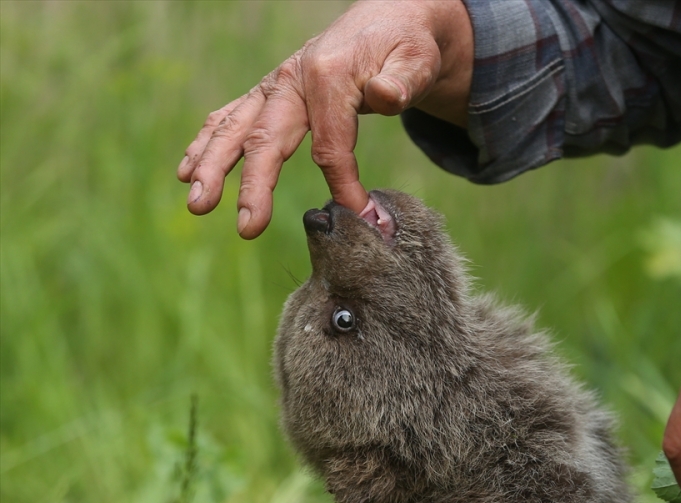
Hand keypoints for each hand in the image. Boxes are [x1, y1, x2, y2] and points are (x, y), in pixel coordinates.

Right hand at [177, 0, 472, 237]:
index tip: (357, 217)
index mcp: (329, 75)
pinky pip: (230, 116)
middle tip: (247, 227)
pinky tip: (188, 171)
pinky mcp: (268, 93)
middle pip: (268, 138)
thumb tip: (385, 96)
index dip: (342, 183)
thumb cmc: (404, 47)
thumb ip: (403, 81)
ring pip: (235, 127)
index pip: (331, 143)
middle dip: (254, 185)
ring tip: (197, 204)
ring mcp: (274, 86)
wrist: (386, 21)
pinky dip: (206, 143)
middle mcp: (292, 79)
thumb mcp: (417, 60)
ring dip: (212, 166)